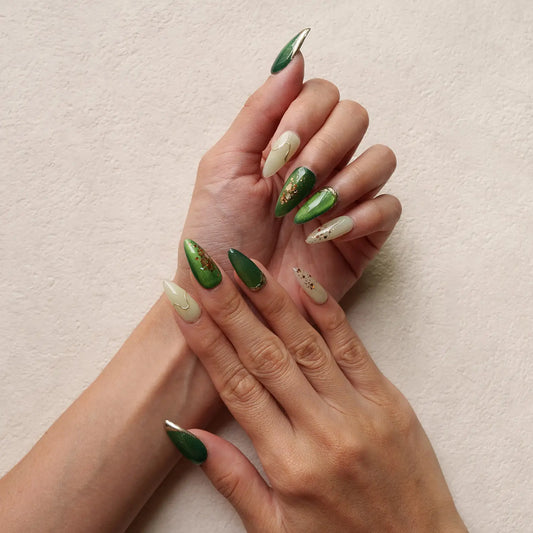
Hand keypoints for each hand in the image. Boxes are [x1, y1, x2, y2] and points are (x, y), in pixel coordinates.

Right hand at [166, 252, 465, 531]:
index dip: (206, 341)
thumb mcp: (276, 530)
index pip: (236, 386)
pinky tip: (304, 282)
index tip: (182, 303)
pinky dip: (327, 313)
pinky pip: (353, 347)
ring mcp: (358, 410)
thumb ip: (232, 478)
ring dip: (272, 300)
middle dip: (230, 306)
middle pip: (265, 355)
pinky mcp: (388, 399)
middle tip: (205, 266)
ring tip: (245, 265)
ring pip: (305, 343)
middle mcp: (322, 430)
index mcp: (289, 464)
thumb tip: (186, 435)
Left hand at [176, 53, 399, 306]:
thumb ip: (258, 110)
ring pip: (381, 157)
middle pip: (355, 116)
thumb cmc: (218, 235)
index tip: (276, 155)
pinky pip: (391, 206)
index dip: (306, 116)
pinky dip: (363, 215)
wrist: (229, 298)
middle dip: (324, 149)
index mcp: (286, 142)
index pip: (321, 94)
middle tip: (291, 188)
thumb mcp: (224, 166)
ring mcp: (344, 197)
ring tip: (306, 215)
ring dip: (346, 181)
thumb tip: (295, 55)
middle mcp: (320, 163)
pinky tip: (326, 234)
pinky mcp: (363, 235)